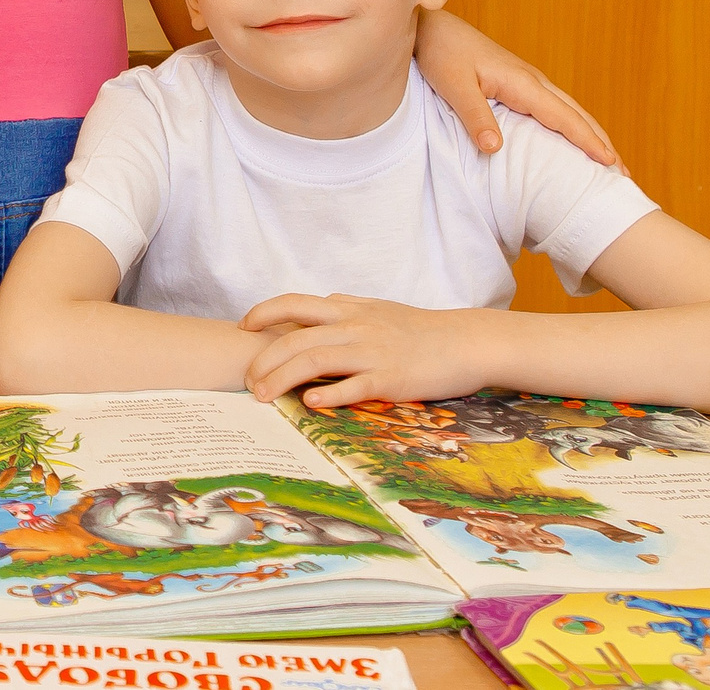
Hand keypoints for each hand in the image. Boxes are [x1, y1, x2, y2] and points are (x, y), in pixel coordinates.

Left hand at [239, 293, 489, 407]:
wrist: (466, 342)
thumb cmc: (421, 328)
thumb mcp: (378, 309)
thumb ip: (347, 307)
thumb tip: (323, 303)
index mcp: (348, 310)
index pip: (295, 303)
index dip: (264, 312)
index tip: (242, 325)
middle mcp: (355, 327)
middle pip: (296, 339)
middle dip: (264, 360)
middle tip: (247, 381)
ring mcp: (372, 352)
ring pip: (315, 362)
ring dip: (282, 379)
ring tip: (262, 396)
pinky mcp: (392, 379)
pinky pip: (355, 387)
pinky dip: (329, 395)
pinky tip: (310, 405)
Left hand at [414, 9, 616, 166]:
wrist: (433, 26)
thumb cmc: (441, 53)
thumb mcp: (453, 86)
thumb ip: (474, 115)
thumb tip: (494, 148)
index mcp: (522, 83)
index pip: (564, 117)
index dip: (588, 142)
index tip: (611, 165)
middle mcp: (532, 80)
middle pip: (577, 114)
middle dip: (602, 142)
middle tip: (624, 174)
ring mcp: (527, 80)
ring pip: (569, 109)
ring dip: (591, 134)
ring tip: (608, 161)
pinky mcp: (518, 82)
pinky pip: (555, 107)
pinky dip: (573, 124)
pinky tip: (572, 138)